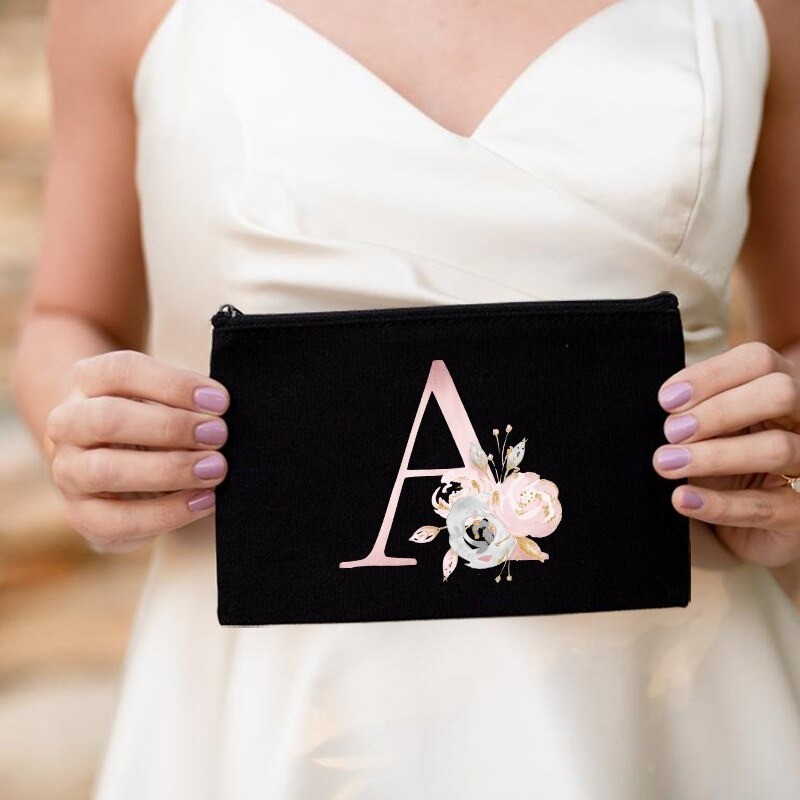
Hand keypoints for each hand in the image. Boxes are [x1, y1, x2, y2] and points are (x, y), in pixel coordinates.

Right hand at [45, 349, 229, 552]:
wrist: (120, 464)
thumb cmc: (155, 421)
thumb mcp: (164, 399)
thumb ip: (187, 401)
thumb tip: (222, 410)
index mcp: (88, 380)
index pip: (121, 371)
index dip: (174, 385)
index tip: (220, 401)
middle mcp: (67, 423)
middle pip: (108, 418)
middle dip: (171, 427)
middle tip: (218, 434)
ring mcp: (68, 471)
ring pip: (105, 470)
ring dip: (169, 470)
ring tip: (215, 468)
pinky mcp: (81, 514)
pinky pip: (117, 520)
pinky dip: (166, 512)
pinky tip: (204, 500)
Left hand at [652, 341, 799, 567]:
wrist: (737, 523)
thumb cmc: (721, 459)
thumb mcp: (709, 428)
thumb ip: (695, 408)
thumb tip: (667, 400)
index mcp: (781, 387)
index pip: (758, 360)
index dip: (710, 375)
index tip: (666, 400)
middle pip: (780, 392)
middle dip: (720, 410)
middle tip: (671, 431)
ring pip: (776, 448)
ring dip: (714, 456)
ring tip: (665, 463)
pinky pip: (765, 507)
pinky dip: (719, 504)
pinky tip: (682, 499)